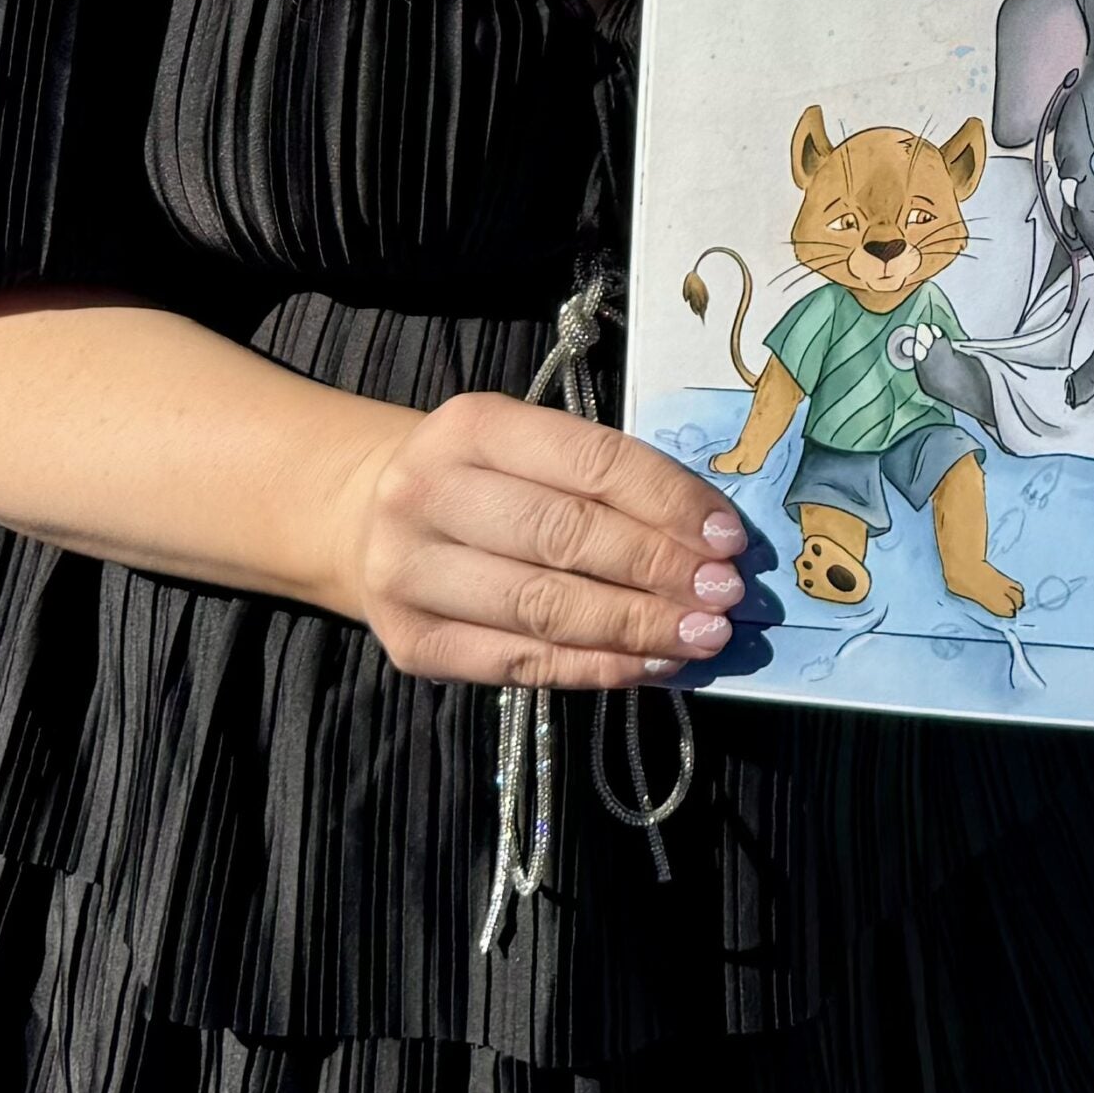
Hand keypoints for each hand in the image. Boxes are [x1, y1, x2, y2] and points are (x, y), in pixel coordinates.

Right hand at [344, 392, 753, 691]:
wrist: (363, 516)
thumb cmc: (481, 479)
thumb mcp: (526, 447)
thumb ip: (601, 480)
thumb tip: (708, 539)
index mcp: (472, 425)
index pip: (591, 462)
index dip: (668, 502)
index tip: (730, 538)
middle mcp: (429, 493)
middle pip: (566, 536)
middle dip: (659, 569)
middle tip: (726, 594)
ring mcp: (410, 572)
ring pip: (544, 606)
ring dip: (637, 626)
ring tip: (701, 636)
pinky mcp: (412, 643)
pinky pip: (519, 662)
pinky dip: (594, 667)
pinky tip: (648, 664)